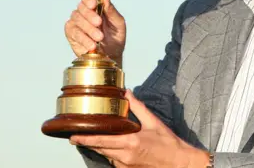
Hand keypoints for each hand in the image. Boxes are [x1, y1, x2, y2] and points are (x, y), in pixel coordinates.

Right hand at [64, 0, 126, 60]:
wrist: (111, 55)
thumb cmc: (115, 37)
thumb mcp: (117, 23)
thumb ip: (111, 9)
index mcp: (96, 6)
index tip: (94, 4)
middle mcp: (84, 12)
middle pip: (81, 7)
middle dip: (90, 15)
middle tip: (99, 23)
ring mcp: (76, 22)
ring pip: (77, 20)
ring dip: (89, 29)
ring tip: (99, 38)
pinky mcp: (71, 34)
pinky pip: (74, 33)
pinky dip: (83, 39)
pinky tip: (91, 45)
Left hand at [70, 90, 209, 167]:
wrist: (179, 163)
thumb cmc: (168, 143)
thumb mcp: (153, 122)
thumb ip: (138, 107)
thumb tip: (127, 93)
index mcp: (130, 142)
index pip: (102, 141)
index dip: (86, 139)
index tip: (73, 137)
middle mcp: (125, 156)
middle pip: (100, 149)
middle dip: (88, 143)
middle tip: (76, 137)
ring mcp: (126, 165)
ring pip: (106, 156)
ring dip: (100, 148)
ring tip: (93, 140)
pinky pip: (115, 162)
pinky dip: (112, 154)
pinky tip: (115, 148)